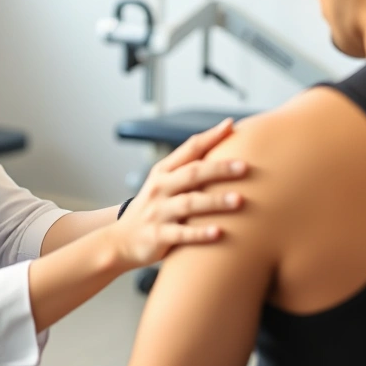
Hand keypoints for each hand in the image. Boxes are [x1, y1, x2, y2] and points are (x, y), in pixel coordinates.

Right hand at [107, 118, 247, 270]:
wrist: (121, 240)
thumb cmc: (153, 208)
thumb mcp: (164, 183)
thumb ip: (189, 168)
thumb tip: (223, 147)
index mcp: (164, 171)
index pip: (189, 149)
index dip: (210, 136)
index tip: (231, 125)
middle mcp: (161, 188)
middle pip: (192, 173)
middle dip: (219, 169)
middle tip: (244, 166)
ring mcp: (158, 212)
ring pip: (189, 203)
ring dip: (214, 201)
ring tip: (239, 200)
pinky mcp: (157, 236)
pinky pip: (181, 234)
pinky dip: (199, 233)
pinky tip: (218, 232)